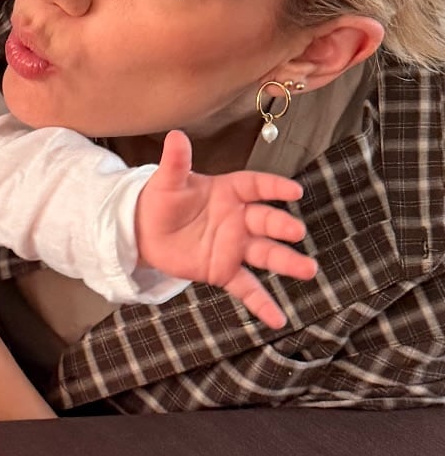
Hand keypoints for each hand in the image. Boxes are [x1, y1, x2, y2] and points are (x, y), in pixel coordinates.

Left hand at [134, 130, 315, 328]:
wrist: (145, 231)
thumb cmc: (162, 200)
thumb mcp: (167, 180)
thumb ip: (176, 161)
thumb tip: (175, 135)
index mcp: (228, 191)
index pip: (256, 186)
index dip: (274, 187)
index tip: (294, 190)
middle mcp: (238, 219)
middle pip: (265, 221)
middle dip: (282, 226)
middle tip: (297, 232)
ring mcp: (234, 247)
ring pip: (265, 254)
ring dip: (286, 262)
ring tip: (309, 270)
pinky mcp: (224, 271)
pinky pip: (247, 288)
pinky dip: (262, 304)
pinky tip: (279, 320)